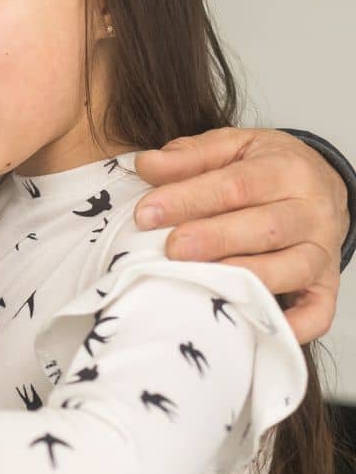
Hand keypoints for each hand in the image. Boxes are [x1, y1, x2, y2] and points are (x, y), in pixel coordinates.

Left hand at [136, 128, 348, 342]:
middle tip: (172, 249)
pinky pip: (317, 313)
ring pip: (292, 268)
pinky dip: (291, 326)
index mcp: (287, 170)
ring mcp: (323, 252)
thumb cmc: (265, 168)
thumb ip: (190, 155)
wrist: (321, 186)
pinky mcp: (326, 287)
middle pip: (267, 228)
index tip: (147, 213)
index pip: (237, 185)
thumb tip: (146, 165)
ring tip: (200, 280)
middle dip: (215, 239)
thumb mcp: (232, 147)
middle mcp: (312, 212)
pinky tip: (252, 326)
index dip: (189, 199)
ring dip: (245, 277)